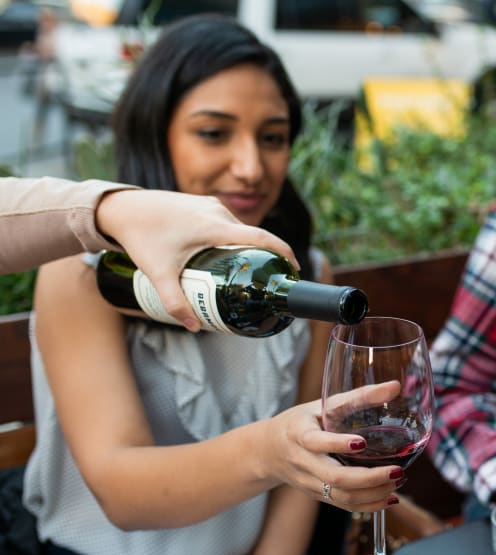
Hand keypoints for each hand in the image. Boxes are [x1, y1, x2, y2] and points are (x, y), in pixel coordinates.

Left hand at [94, 189, 296, 331]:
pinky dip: (234, 239)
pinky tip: (225, 256)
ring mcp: (211, 205)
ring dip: (246, 248)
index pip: (262, 238)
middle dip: (263, 258)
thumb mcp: (158, 272)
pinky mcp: (203, 203)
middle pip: (252, 237)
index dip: (284, 253)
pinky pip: (228, 223)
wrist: (120, 207)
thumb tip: (194, 326)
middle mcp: (218, 212)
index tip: (294, 270)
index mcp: (215, 226)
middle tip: (266, 283)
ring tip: (245, 272)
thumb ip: (175, 301)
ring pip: (239, 229)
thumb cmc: (140, 236)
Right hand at [262, 384, 404, 513]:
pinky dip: (369, 505)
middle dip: (369, 478)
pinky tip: (390, 497)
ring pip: (341, 496)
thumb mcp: (323, 404)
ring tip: (398, 481)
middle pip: (335, 477)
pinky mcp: (318, 495)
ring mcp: (310, 482)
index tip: (362, 442)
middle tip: (397, 470)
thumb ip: (359, 396)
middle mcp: (303, 462)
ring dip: (373, 493)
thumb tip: (395, 387)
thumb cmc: (301, 422)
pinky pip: (343, 506)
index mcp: (299, 434)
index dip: (337, 444)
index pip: (315, 442)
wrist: (269, 452)